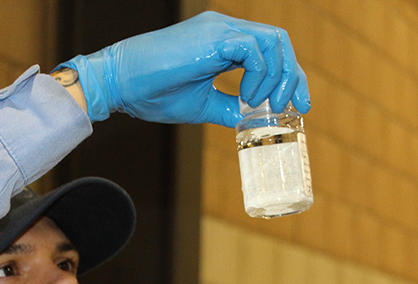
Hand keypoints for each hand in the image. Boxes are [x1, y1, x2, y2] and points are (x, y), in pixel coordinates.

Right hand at [55, 11, 309, 126]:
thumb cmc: (152, 93)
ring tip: (259, 103)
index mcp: (223, 42)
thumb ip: (229, 108)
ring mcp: (220, 29)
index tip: (297, 105)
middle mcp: (225, 29)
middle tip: (288, 108)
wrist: (120, 83)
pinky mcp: (213, 36)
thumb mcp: (201, 105)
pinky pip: (254, 49)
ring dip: (277, 77)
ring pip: (273, 41)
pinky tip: (246, 95)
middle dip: (292, 76)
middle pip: (278, 42)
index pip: (270, 51)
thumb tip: (254, 121)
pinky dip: (259, 74)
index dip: (290, 77)